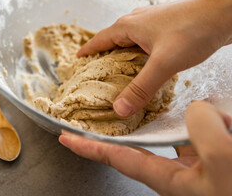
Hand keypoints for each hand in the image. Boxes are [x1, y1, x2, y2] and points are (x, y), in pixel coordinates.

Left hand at [59, 101, 231, 195]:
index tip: (66, 138)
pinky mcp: (206, 154)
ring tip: (147, 103)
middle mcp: (173, 170)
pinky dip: (193, 116)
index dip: (89, 147)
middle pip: (134, 143)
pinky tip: (201, 105)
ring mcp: (189, 162)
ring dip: (159, 116)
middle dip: (114, 129)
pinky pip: (191, 129)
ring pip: (166, 132)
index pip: (116, 157)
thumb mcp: (222, 158)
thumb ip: (201, 128)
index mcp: (167, 179)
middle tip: (95, 115)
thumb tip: (195, 109)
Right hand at [78, 0, 231, 116]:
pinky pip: (144, 41)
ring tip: (118, 72)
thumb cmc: (192, 31)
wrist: (224, 14)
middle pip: (112, 40)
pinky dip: (138, 54)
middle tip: (96, 72)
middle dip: (102, 55)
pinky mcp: (166, 27)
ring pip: (129, 40)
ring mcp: (152, 23)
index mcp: (128, 26)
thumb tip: (119, 109)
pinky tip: (145, 64)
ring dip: (121, 54)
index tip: (77, 60)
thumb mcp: (163, 64)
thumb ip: (141, 88)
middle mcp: (137, 21)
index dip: (87, 51)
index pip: (99, 40)